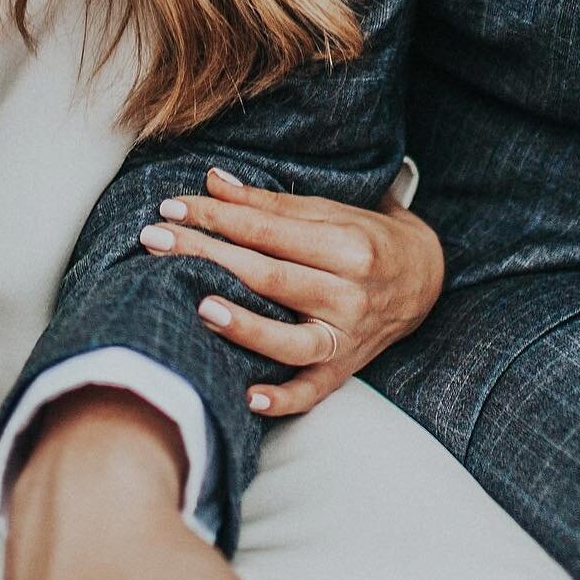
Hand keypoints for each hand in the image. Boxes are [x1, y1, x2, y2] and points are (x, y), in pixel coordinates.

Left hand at [140, 169, 443, 415]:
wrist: (424, 278)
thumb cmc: (367, 238)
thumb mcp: (329, 211)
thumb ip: (269, 203)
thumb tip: (212, 180)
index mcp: (347, 247)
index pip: (268, 232)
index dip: (217, 218)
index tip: (171, 207)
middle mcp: (349, 294)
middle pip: (268, 277)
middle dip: (208, 256)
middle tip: (155, 241)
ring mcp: (347, 338)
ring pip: (291, 340)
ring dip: (246, 326)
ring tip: (201, 308)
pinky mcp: (344, 370)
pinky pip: (312, 391)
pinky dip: (283, 399)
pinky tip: (248, 397)